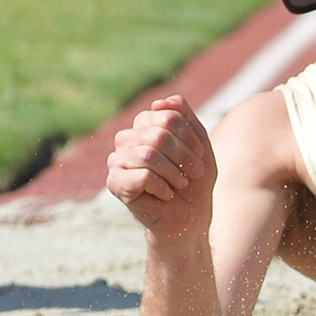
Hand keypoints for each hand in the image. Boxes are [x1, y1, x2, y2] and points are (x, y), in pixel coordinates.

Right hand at [107, 96, 216, 241]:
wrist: (190, 214)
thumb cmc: (194, 178)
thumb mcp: (199, 143)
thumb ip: (184, 117)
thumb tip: (161, 102)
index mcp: (145, 125)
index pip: (167, 116)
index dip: (189, 137)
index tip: (199, 155)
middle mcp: (127, 139)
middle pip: (158, 134)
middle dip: (184, 156)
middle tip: (194, 173)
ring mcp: (118, 160)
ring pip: (148, 154)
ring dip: (174, 173)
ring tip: (180, 184)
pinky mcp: (115, 182)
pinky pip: (141, 176)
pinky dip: (162, 187)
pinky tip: (166, 195)